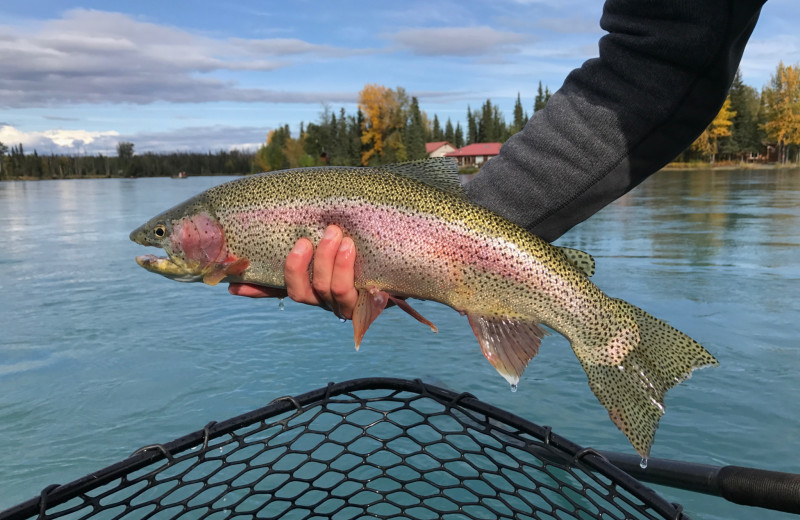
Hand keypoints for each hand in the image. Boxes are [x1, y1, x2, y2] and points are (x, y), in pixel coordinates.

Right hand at [228, 225, 358, 318]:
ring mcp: (347, 303)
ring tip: (338, 235)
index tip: (233, 286)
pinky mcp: (371, 304)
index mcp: (312, 284)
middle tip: (308, 239)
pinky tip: (351, 249)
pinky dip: (348, 269)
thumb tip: (278, 220)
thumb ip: (313, 231)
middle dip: (301, 267)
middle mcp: (325, 299)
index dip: (256, 290)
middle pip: (301, 293)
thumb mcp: (337, 236)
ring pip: (329, 291)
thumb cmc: (366, 241)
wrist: (410, 253)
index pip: (277, 290)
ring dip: (330, 262)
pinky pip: (354, 293)